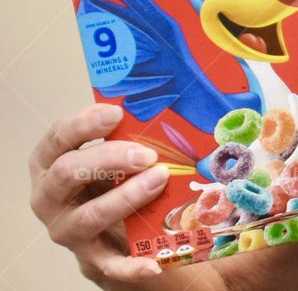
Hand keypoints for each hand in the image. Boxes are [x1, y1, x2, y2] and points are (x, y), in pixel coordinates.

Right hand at [28, 103, 169, 284]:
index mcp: (51, 163)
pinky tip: (153, 263)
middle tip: (147, 154)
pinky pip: (109, 264)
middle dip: (108, 158)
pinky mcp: (90, 259)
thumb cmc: (111, 179)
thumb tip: (173, 108)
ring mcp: (68, 230)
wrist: (112, 233)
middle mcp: (50, 197)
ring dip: (127, 197)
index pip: (57, 138)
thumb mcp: (111, 155)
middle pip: (67, 173)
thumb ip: (127, 134)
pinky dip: (130, 265)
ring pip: (90, 215)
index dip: (84, 123)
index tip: (116, 114)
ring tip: (160, 180)